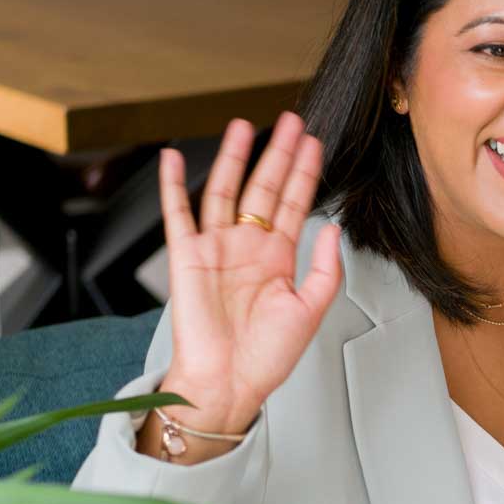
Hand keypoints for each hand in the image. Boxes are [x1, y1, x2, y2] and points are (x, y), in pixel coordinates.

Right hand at [141, 112, 341, 455]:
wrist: (229, 383)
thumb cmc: (266, 358)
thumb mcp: (310, 311)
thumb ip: (325, 268)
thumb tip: (333, 228)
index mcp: (277, 260)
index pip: (294, 204)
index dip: (304, 172)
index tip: (314, 143)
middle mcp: (246, 248)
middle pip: (263, 188)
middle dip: (277, 153)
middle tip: (291, 121)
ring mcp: (216, 249)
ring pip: (224, 191)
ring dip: (234, 158)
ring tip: (244, 125)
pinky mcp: (186, 258)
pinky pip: (176, 214)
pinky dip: (171, 185)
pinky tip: (171, 157)